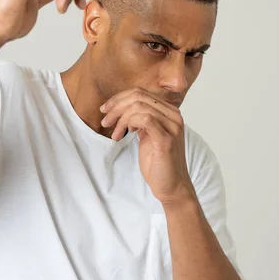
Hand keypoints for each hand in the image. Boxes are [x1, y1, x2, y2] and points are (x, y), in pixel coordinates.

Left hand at [100, 88, 195, 204]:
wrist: (171, 186)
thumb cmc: (157, 162)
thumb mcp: (147, 134)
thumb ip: (140, 119)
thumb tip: (121, 106)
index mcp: (169, 112)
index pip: (141, 93)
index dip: (119, 98)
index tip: (105, 109)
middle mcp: (173, 115)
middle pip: (138, 96)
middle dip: (116, 107)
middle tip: (105, 121)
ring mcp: (172, 126)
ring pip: (139, 106)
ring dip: (120, 118)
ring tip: (115, 134)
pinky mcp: (166, 139)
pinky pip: (145, 119)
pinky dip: (128, 124)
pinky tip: (124, 135)